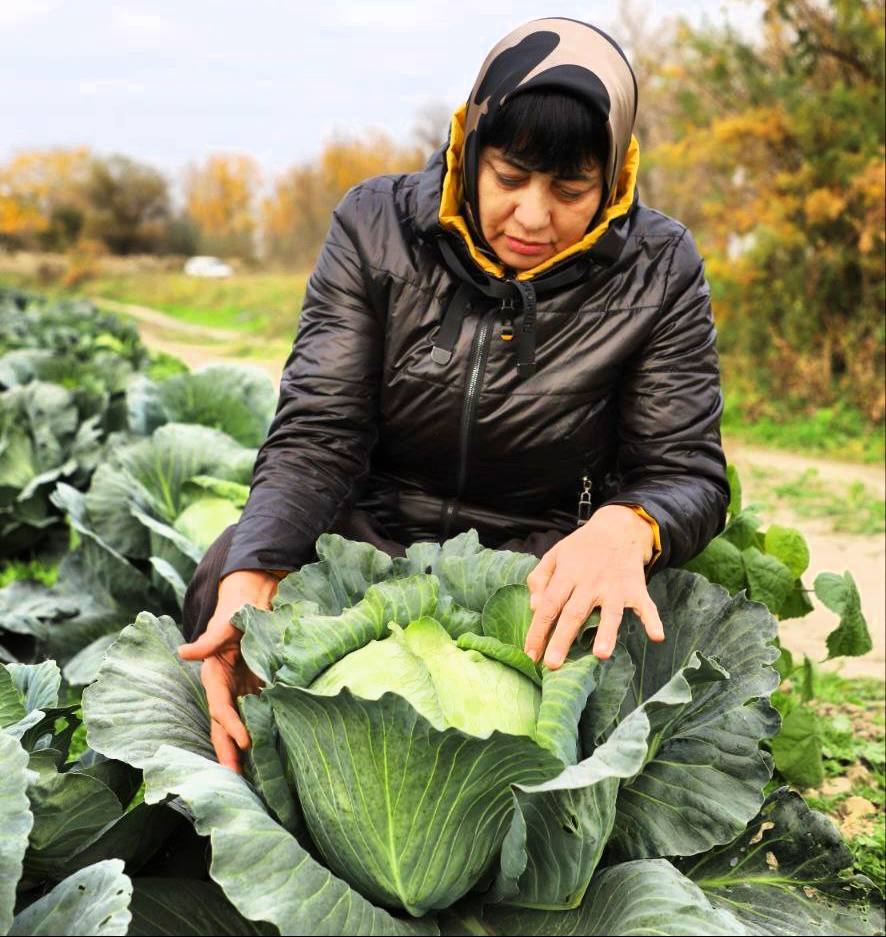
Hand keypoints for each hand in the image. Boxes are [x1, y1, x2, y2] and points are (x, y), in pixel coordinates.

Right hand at [178, 569, 283, 771]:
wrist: (256, 597)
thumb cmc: (238, 607)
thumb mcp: (226, 621)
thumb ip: (209, 639)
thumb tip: (184, 652)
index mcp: (214, 674)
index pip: (220, 706)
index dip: (231, 725)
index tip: (245, 742)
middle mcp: (227, 687)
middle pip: (225, 725)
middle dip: (228, 751)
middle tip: (237, 780)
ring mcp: (243, 689)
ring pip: (242, 724)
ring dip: (244, 749)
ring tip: (252, 777)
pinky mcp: (260, 687)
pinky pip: (259, 714)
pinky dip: (263, 732)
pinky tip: (272, 751)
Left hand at [523, 505, 663, 666]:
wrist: (617, 529)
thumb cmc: (580, 548)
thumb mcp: (555, 555)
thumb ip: (539, 579)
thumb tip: (535, 608)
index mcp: (567, 574)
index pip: (549, 605)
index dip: (538, 630)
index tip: (530, 654)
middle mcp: (589, 582)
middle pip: (574, 613)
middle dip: (562, 639)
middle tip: (552, 665)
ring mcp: (614, 586)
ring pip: (609, 613)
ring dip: (606, 633)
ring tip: (600, 655)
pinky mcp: (636, 588)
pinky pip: (645, 606)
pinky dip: (652, 620)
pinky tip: (657, 636)